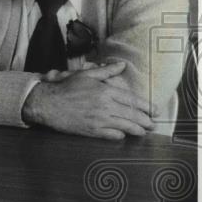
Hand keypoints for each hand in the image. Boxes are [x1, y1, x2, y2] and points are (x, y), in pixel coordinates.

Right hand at [22, 61, 154, 139]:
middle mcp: (106, 106)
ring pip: (125, 126)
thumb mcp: (86, 75)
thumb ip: (107, 71)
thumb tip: (121, 65)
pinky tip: (123, 135)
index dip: (146, 106)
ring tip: (143, 132)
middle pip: (132, 115)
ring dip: (137, 130)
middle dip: (146, 121)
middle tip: (153, 124)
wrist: (47, 103)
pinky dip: (119, 136)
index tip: (155, 110)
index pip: (133, 100)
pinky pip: (111, 135)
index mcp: (106, 91)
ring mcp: (99, 119)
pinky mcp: (91, 130)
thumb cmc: (65, 88)